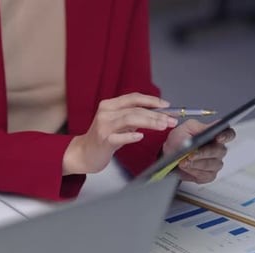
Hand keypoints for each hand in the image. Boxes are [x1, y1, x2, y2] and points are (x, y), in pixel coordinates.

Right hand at [63, 93, 177, 173]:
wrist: (83, 153)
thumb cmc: (103, 138)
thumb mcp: (117, 123)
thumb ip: (133, 117)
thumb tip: (159, 114)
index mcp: (109, 105)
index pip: (133, 98)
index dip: (152, 100)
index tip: (167, 106)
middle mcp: (105, 113)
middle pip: (135, 109)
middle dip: (156, 114)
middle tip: (171, 120)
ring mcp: (103, 127)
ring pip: (130, 119)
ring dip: (149, 122)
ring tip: (163, 126)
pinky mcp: (103, 141)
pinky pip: (119, 137)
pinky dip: (131, 136)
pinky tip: (141, 137)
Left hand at [163, 119, 235, 183]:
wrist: (168, 154)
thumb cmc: (178, 140)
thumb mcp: (186, 128)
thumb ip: (199, 126)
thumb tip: (213, 126)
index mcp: (215, 135)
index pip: (229, 134)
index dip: (226, 136)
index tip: (218, 138)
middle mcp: (218, 150)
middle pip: (219, 151)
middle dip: (203, 153)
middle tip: (190, 154)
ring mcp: (215, 164)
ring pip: (212, 165)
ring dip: (196, 163)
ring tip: (183, 161)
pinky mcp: (208, 175)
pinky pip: (205, 175)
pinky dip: (193, 171)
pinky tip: (186, 168)